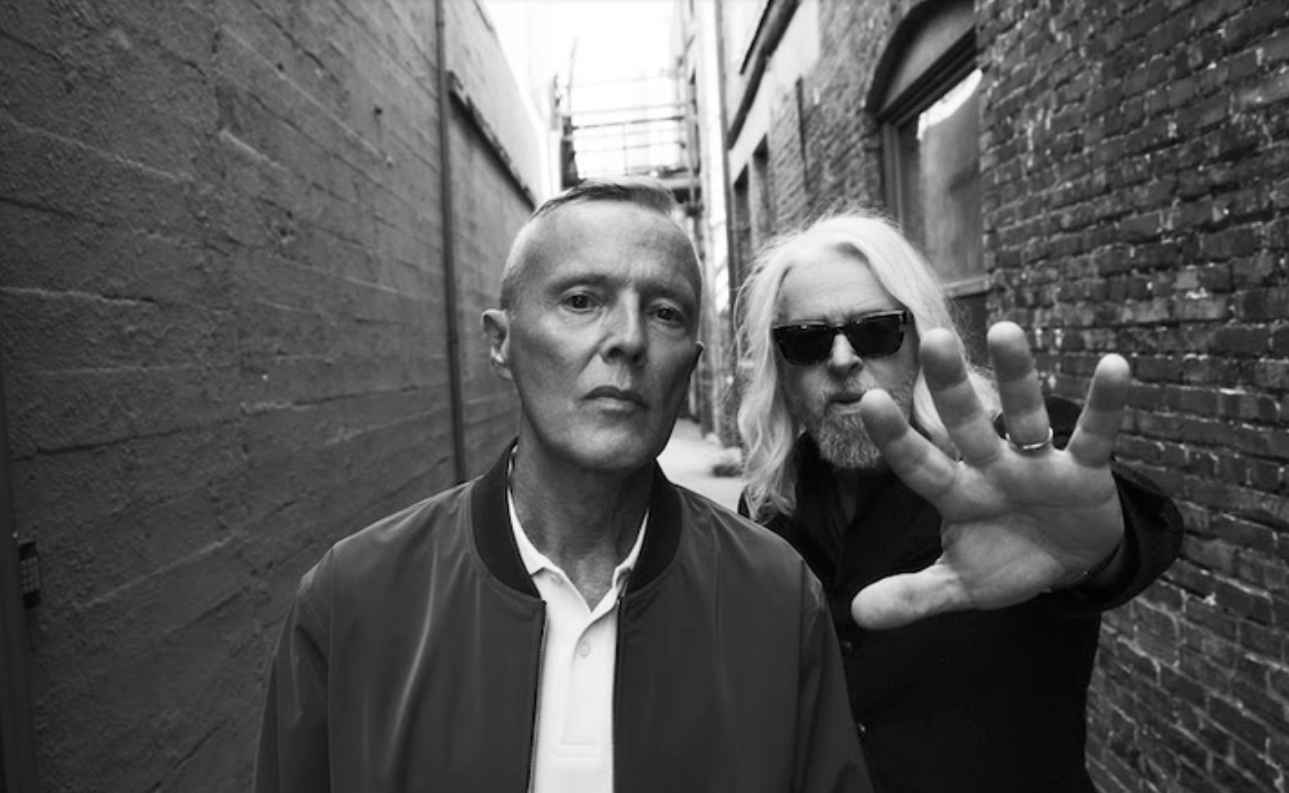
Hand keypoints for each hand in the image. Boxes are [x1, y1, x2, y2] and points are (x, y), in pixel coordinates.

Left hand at [851, 322, 1126, 629]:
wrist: (1068, 566)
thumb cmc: (1006, 563)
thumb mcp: (961, 585)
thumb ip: (914, 595)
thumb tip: (857, 614)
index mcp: (957, 494)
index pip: (919, 463)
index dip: (896, 437)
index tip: (868, 401)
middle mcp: (992, 468)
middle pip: (967, 423)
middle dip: (951, 386)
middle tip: (933, 338)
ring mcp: (1037, 465)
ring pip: (1025, 414)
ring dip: (1018, 375)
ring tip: (1006, 330)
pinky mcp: (1084, 470)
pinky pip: (1094, 434)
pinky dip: (1106, 404)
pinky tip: (1115, 364)